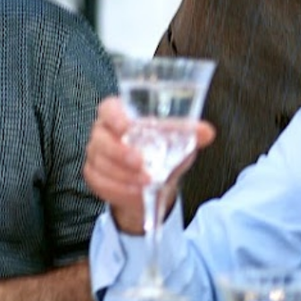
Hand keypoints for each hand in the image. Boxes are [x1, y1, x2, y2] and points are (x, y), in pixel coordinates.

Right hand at [81, 96, 214, 234]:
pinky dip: (119, 189)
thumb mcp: (178, 141)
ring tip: (147, 182)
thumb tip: (207, 132)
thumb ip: (190, 133)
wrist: (153, 182)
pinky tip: (136, 192)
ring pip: (101, 164)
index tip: (127, 127)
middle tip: (142, 164)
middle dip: (120, 153)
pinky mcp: (93, 175)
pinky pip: (100, 182)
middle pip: (101, 139)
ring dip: (124, 175)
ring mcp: (95, 154)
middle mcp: (103, 131)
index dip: (115, 117)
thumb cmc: (161, 151)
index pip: (109, 108)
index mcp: (119, 114)